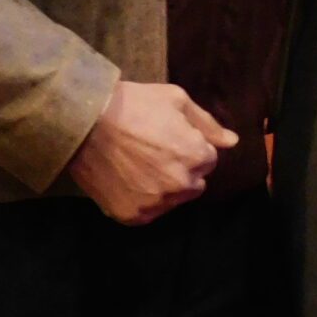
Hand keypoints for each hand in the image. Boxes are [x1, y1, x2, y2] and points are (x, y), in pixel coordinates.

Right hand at [65, 81, 237, 224]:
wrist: (84, 123)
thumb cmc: (133, 105)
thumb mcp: (176, 100)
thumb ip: (208, 125)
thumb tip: (233, 142)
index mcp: (196, 156)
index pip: (208, 159)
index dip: (191, 146)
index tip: (170, 136)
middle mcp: (180, 185)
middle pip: (194, 182)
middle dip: (182, 168)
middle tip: (155, 151)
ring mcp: (156, 203)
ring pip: (173, 199)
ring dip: (164, 186)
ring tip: (140, 165)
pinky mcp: (132, 216)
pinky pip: (149, 212)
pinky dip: (142, 200)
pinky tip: (128, 179)